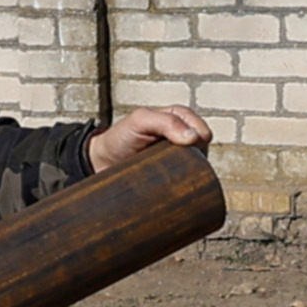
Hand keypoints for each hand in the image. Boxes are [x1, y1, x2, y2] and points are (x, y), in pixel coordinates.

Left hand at [88, 104, 211, 173]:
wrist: (101, 163)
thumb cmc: (120, 138)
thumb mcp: (140, 120)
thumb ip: (166, 122)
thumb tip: (194, 138)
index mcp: (178, 119)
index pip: (202, 131)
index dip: (197, 140)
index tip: (181, 147)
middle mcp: (182, 138)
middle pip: (204, 151)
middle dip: (196, 158)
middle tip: (172, 161)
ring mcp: (178, 158)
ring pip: (200, 168)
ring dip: (191, 173)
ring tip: (169, 173)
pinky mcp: (173, 177)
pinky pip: (188, 182)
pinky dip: (186, 185)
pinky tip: (176, 187)